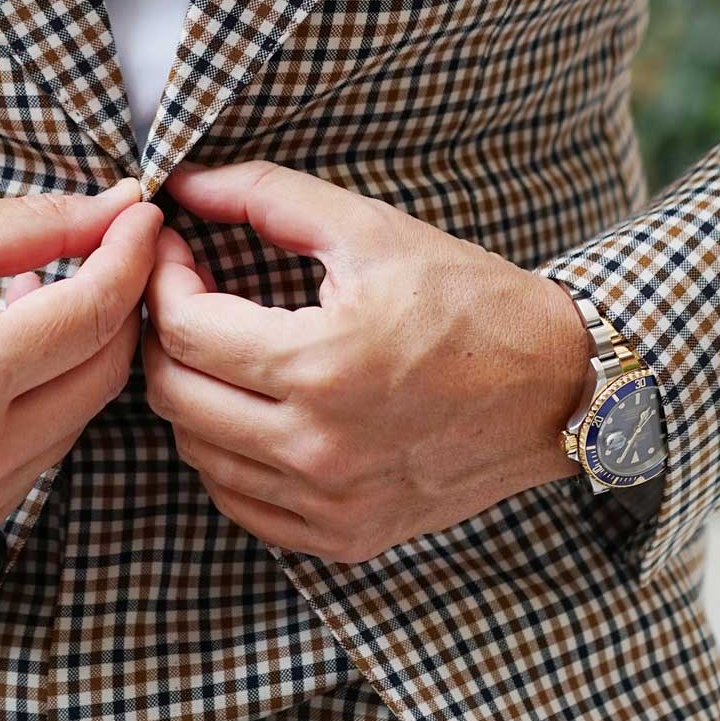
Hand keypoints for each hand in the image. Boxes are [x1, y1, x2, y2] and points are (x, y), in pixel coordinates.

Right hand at [0, 178, 161, 560]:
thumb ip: (36, 225)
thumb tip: (118, 208)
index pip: (93, 313)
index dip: (129, 256)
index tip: (141, 217)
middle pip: (104, 372)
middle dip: (115, 306)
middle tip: (105, 253)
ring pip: (80, 418)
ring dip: (78, 357)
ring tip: (35, 303)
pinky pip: (42, 456)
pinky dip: (43, 404)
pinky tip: (6, 364)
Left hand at [141, 159, 592, 562]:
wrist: (556, 389)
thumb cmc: (467, 300)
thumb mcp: (371, 229)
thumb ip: (267, 196)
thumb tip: (183, 183)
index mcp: (322, 366)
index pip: (184, 330)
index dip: (163, 282)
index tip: (176, 254)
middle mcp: (318, 447)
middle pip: (173, 395)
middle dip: (165, 336)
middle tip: (190, 297)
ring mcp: (329, 503)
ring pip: (197, 452)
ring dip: (192, 394)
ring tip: (225, 350)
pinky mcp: (343, 537)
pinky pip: (239, 501)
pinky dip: (226, 454)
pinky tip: (254, 410)